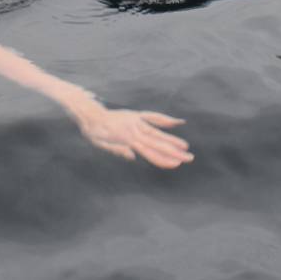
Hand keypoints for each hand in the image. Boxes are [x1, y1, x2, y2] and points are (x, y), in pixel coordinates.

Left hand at [75, 107, 192, 167]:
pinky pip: (153, 117)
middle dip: (174, 151)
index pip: (150, 152)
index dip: (164, 159)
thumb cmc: (94, 133)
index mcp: (128, 139)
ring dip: (172, 139)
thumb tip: (133, 156)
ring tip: (185, 146)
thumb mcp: (101, 144)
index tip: (176, 164)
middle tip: (189, 157)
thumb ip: (117, 149)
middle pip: (158, 143)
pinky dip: (164, 119)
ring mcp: (137, 122)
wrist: (91, 115)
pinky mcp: (136, 116)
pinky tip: (176, 122)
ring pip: (158, 132)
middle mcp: (135, 130)